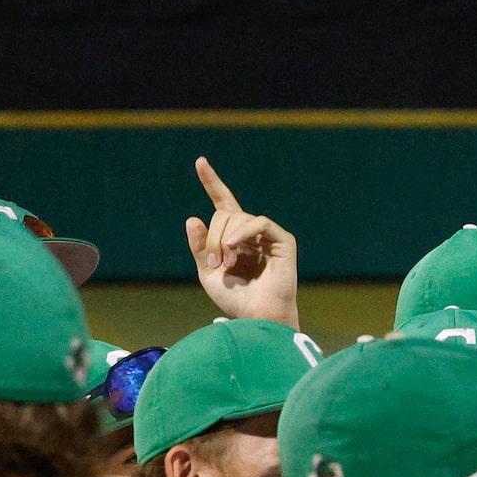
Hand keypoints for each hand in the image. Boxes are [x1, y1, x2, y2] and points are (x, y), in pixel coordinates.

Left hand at [184, 158, 301, 327]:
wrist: (257, 315)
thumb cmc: (235, 299)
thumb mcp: (207, 272)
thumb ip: (200, 247)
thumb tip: (194, 217)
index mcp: (234, 237)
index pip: (223, 203)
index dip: (212, 182)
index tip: (200, 161)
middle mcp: (251, 232)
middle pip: (225, 214)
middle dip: (213, 236)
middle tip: (217, 261)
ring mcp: (268, 235)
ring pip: (239, 218)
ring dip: (225, 239)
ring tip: (227, 261)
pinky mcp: (283, 240)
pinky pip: (259, 222)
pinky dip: (243, 232)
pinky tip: (234, 248)